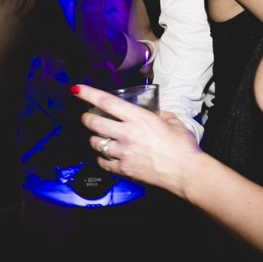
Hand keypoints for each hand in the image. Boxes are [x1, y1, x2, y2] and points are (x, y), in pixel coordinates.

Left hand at [71, 84, 201, 197]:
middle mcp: (126, 134)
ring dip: (95, 139)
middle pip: (93, 123)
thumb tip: (153, 114)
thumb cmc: (182, 146)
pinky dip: (102, 158)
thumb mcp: (172, 121)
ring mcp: (123, 153)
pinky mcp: (123, 169)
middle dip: (86, 118)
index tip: (77, 89)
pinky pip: (103, 162)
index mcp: (138, 118)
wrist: (185, 172)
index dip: (89, 94)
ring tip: (101, 138)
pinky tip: (107, 156)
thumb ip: (158, 115)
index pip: (107, 102)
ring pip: (96, 143)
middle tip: (87, 117)